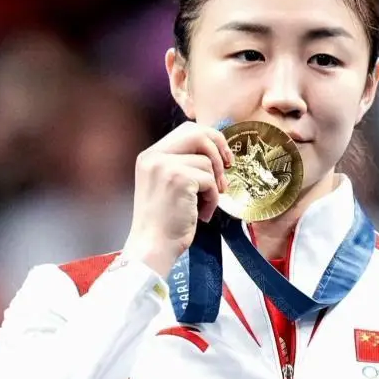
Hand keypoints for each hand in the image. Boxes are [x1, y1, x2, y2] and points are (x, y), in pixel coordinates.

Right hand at [121, 122, 232, 276]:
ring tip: (204, 205)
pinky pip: (210, 181)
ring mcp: (166, 166)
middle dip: (219, 150)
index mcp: (150, 156)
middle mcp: (154, 156)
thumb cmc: (163, 223)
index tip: (223, 158)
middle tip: (229, 168)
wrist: (152, 247)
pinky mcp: (179, 179)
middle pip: (198, 134)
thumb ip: (181, 165)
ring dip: (214, 186)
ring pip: (207, 163)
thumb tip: (216, 153)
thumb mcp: (166, 186)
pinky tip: (202, 214)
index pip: (186, 131)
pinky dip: (213, 199)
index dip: (210, 139)